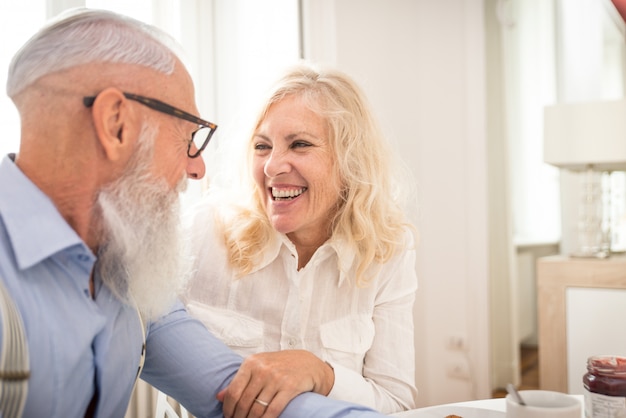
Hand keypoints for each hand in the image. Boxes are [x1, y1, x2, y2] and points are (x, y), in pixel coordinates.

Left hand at [217, 349, 334, 417]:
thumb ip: (239, 380)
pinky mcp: (290, 387)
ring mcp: (276, 378)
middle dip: (239, 417)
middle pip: (244, 402)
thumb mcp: (258, 366)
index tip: (228, 416)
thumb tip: (219, 396)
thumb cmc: (280, 365)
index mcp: (251, 362)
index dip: (228, 409)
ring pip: (257, 409)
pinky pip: (273, 410)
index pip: (233, 391)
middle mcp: (263, 369)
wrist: (308, 363)